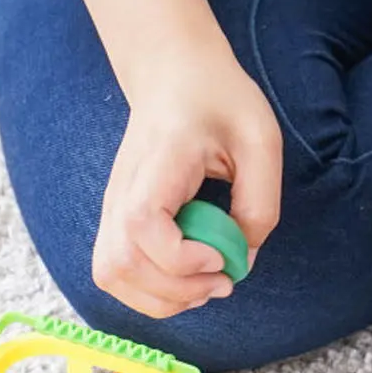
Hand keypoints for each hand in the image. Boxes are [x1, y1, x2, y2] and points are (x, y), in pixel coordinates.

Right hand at [92, 53, 282, 319]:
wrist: (174, 73)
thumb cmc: (220, 101)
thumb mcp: (260, 142)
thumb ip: (259, 204)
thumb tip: (242, 260)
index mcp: (159, 162)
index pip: (142, 225)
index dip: (180, 259)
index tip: (220, 256)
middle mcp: (123, 188)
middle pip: (119, 264)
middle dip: (176, 292)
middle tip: (222, 280)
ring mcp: (113, 206)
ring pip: (110, 275)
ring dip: (161, 299)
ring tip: (203, 284)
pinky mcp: (116, 220)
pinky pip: (116, 273)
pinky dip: (151, 292)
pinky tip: (186, 280)